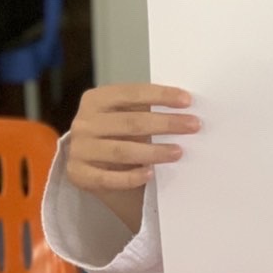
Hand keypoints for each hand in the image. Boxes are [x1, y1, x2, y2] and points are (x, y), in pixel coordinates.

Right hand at [68, 84, 198, 231]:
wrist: (87, 162)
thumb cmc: (114, 134)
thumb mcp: (123, 115)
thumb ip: (144, 109)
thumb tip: (183, 108)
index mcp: (95, 100)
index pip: (131, 93)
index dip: (160, 95)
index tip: (187, 101)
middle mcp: (84, 123)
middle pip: (130, 122)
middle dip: (165, 123)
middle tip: (193, 126)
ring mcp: (80, 150)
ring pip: (121, 151)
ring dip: (153, 152)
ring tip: (178, 152)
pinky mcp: (80, 175)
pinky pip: (108, 178)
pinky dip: (131, 177)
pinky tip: (150, 174)